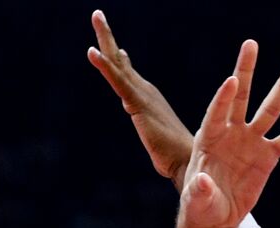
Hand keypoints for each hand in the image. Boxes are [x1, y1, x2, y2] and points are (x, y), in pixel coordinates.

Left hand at [87, 10, 194, 189]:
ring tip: (97, 15)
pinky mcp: (137, 104)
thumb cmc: (174, 154)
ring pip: (117, 63)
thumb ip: (148, 124)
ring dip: (105, 38)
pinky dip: (105, 66)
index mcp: (146, 98)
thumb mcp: (155, 134)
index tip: (113, 45)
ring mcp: (141, 94)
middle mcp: (144, 90)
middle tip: (97, 14)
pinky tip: (92, 53)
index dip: (117, 58)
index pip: (127, 74)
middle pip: (120, 61)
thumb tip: (146, 122)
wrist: (187, 162)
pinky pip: (118, 81)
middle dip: (107, 37)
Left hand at [180, 41, 279, 227]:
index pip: (217, 112)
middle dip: (246, 71)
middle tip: (251, 45)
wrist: (216, 217)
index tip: (232, 80)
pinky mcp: (268, 156)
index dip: (224, 97)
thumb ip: (198, 189)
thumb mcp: (196, 200)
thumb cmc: (200, 205)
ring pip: (270, 110)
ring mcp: (251, 141)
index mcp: (208, 138)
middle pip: (240, 97)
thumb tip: (202, 180)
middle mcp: (231, 133)